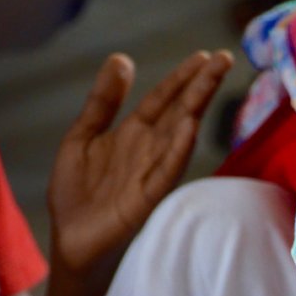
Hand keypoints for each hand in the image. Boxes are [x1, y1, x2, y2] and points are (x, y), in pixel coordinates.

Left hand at [48, 49, 232, 272]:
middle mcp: (148, 149)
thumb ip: (104, 101)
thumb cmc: (78, 193)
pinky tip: (189, 128)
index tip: (204, 55)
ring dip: (195, 108)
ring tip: (210, 82)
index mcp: (133, 132)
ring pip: (178, 135)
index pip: (163, 98)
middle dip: (200, 84)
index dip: (181, 77)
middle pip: (179, 110)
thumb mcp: (82, 135)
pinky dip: (178, 151)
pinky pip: (166, 171)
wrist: (70, 240)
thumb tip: (122, 58)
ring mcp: (150, 172)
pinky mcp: (145, 198)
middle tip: (224, 57)